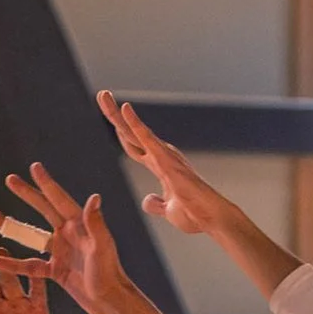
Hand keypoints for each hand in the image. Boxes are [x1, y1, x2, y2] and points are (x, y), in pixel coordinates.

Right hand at [0, 166, 146, 313]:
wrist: (109, 301)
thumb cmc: (109, 274)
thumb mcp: (101, 247)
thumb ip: (95, 223)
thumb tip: (94, 197)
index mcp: (80, 225)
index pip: (59, 199)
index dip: (46, 183)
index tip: (34, 167)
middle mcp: (70, 235)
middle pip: (44, 209)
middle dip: (27, 194)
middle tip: (9, 179)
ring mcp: (62, 252)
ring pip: (32, 236)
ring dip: (14, 227)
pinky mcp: (56, 270)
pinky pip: (31, 265)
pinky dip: (15, 264)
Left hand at [97, 92, 231, 244]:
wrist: (210, 219)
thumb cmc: (194, 215)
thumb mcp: (168, 211)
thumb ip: (156, 204)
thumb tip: (147, 200)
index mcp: (159, 166)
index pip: (134, 146)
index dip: (122, 132)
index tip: (112, 117)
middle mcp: (160, 155)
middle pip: (130, 132)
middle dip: (114, 114)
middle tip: (102, 94)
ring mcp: (163, 155)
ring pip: (133, 130)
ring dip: (116, 113)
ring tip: (102, 94)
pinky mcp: (166, 159)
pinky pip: (146, 137)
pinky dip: (134, 123)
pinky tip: (124, 108)